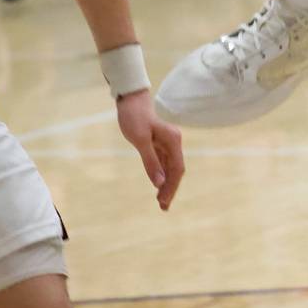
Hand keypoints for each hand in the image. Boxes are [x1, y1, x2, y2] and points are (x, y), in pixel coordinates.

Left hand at [115, 90, 184, 210]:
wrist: (130, 100)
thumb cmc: (134, 117)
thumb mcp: (140, 140)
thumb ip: (151, 162)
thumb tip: (159, 183)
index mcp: (173, 140)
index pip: (177, 168)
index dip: (172, 186)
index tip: (164, 202)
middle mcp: (173, 143)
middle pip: (176, 170)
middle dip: (171, 189)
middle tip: (163, 207)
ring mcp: (167, 144)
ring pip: (171, 169)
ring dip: (167, 185)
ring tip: (162, 203)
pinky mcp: (159, 145)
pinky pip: (164, 164)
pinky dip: (162, 177)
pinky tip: (158, 187)